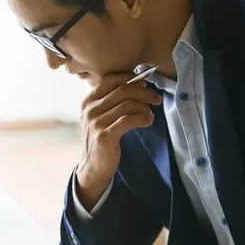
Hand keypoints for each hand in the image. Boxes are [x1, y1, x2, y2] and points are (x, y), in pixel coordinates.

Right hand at [76, 72, 161, 210]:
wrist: (93, 167)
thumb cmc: (103, 139)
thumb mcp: (102, 116)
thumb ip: (114, 101)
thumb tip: (140, 83)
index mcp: (88, 101)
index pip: (110, 79)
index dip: (131, 77)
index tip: (144, 84)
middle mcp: (89, 110)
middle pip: (123, 90)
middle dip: (145, 93)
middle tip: (156, 99)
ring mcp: (95, 123)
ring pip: (127, 104)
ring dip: (145, 108)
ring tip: (150, 116)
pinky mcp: (104, 136)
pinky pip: (128, 120)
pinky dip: (142, 118)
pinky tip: (147, 122)